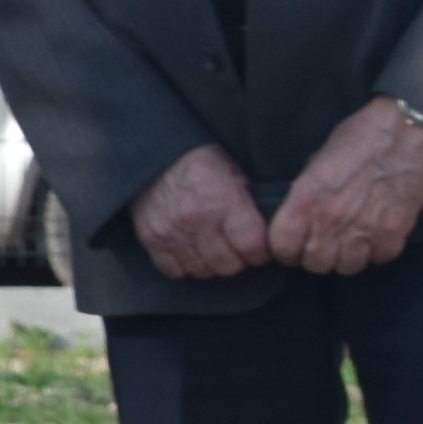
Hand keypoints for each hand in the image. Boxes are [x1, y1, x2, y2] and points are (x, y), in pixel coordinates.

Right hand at [126, 144, 272, 278]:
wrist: (156, 152)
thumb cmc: (204, 163)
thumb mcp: (236, 175)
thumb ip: (252, 207)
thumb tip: (271, 238)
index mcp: (223, 201)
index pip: (252, 247)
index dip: (260, 252)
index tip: (258, 247)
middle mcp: (196, 220)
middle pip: (228, 266)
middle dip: (237, 260)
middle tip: (235, 248)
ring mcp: (170, 231)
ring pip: (202, 271)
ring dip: (211, 264)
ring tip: (212, 248)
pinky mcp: (150, 238)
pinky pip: (174, 271)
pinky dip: (184, 265)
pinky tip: (190, 249)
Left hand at [267, 97, 422, 275]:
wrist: (405, 130)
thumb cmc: (358, 137)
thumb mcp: (317, 162)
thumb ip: (305, 195)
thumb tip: (298, 219)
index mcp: (306, 198)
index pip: (282, 246)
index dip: (285, 249)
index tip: (292, 245)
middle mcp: (332, 219)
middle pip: (314, 264)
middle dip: (315, 256)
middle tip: (324, 243)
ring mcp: (364, 230)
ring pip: (346, 268)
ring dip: (346, 257)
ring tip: (351, 240)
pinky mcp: (394, 234)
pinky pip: (378, 259)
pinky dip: (376, 251)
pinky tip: (376, 234)